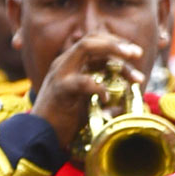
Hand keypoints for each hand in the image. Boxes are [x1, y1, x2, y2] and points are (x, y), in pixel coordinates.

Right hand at [32, 34, 143, 148]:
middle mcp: (62, 64)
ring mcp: (59, 74)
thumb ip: (101, 91)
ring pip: (86, 47)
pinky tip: (107, 98)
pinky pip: (83, 81)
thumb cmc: (61, 120)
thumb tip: (126, 93)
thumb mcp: (84, 99)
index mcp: (68, 64)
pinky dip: (100, 87)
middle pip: (91, 38)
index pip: (93, 41)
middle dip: (117, 43)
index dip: (115, 42)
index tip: (133, 54)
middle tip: (137, 53)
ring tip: (129, 70)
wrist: (37, 137)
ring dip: (113, 51)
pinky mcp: (59, 89)